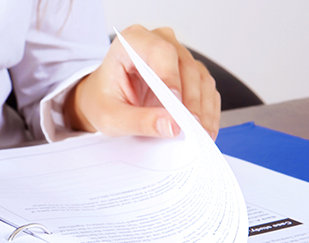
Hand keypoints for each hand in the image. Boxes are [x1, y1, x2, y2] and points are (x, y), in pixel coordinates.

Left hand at [66, 25, 220, 139]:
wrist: (101, 101)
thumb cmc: (102, 101)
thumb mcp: (110, 116)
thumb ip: (138, 121)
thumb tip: (172, 126)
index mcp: (132, 43)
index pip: (160, 51)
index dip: (170, 76)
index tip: (175, 103)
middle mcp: (158, 42)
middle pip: (184, 66)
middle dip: (190, 99)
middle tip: (192, 127)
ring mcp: (177, 56)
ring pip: (199, 77)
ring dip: (203, 108)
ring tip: (201, 134)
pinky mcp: (189, 73)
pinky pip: (205, 89)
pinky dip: (207, 110)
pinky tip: (205, 129)